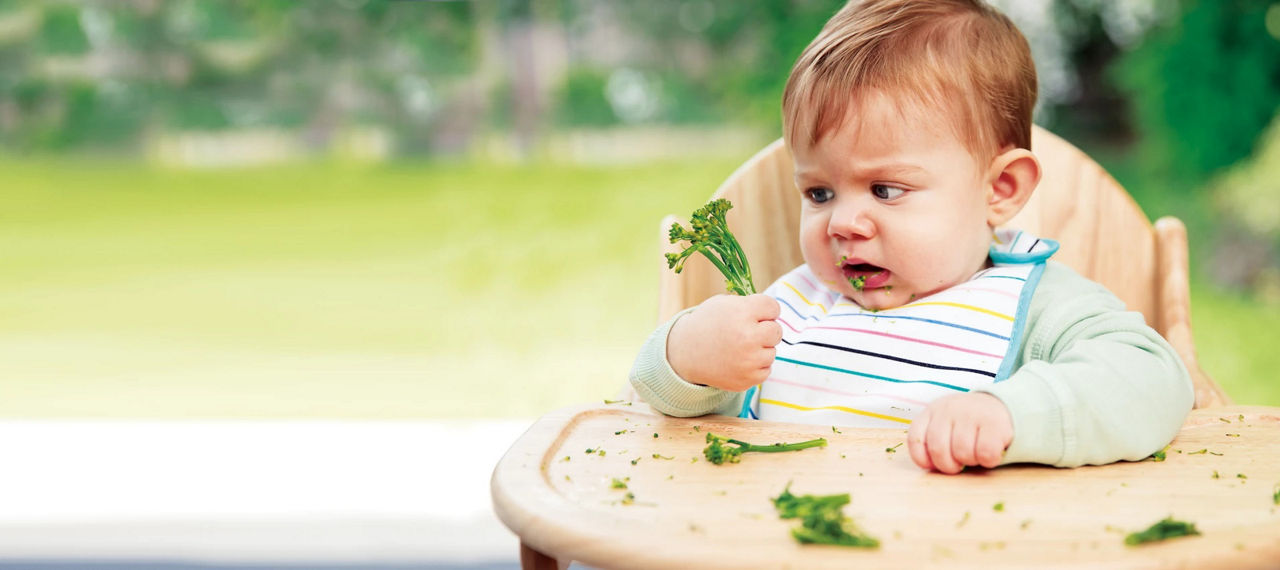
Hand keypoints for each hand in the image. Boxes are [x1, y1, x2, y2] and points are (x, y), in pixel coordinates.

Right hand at [666, 294, 781, 391]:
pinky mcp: (747, 379)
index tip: (754, 314)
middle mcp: (748, 336)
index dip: (765, 311)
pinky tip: (738, 360)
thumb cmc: (708, 324)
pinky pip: (766, 370)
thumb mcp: (724, 303)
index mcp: (743, 312)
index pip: (773, 308)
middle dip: (765, 330)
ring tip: (739, 347)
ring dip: (759, 349)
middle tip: (747, 332)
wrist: (685, 353)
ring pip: (772, 352)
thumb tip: (775, 314)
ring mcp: (749, 360)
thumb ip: (750, 305)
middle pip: (776, 331)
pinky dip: (755, 366)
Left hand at [907, 392, 1012, 473]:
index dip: (923, 459)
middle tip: (960, 463)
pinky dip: (988, 460)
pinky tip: (990, 453)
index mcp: (931, 411)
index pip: (915, 439)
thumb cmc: (966, 424)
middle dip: (949, 466)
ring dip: (971, 461)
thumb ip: (932, 442)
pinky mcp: (994, 422)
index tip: (935, 464)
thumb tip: (930, 467)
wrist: (999, 404)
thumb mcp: (944, 426)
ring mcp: (971, 413)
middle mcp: (948, 409)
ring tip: (975, 453)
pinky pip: (986, 453)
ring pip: (963, 453)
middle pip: (938, 450)